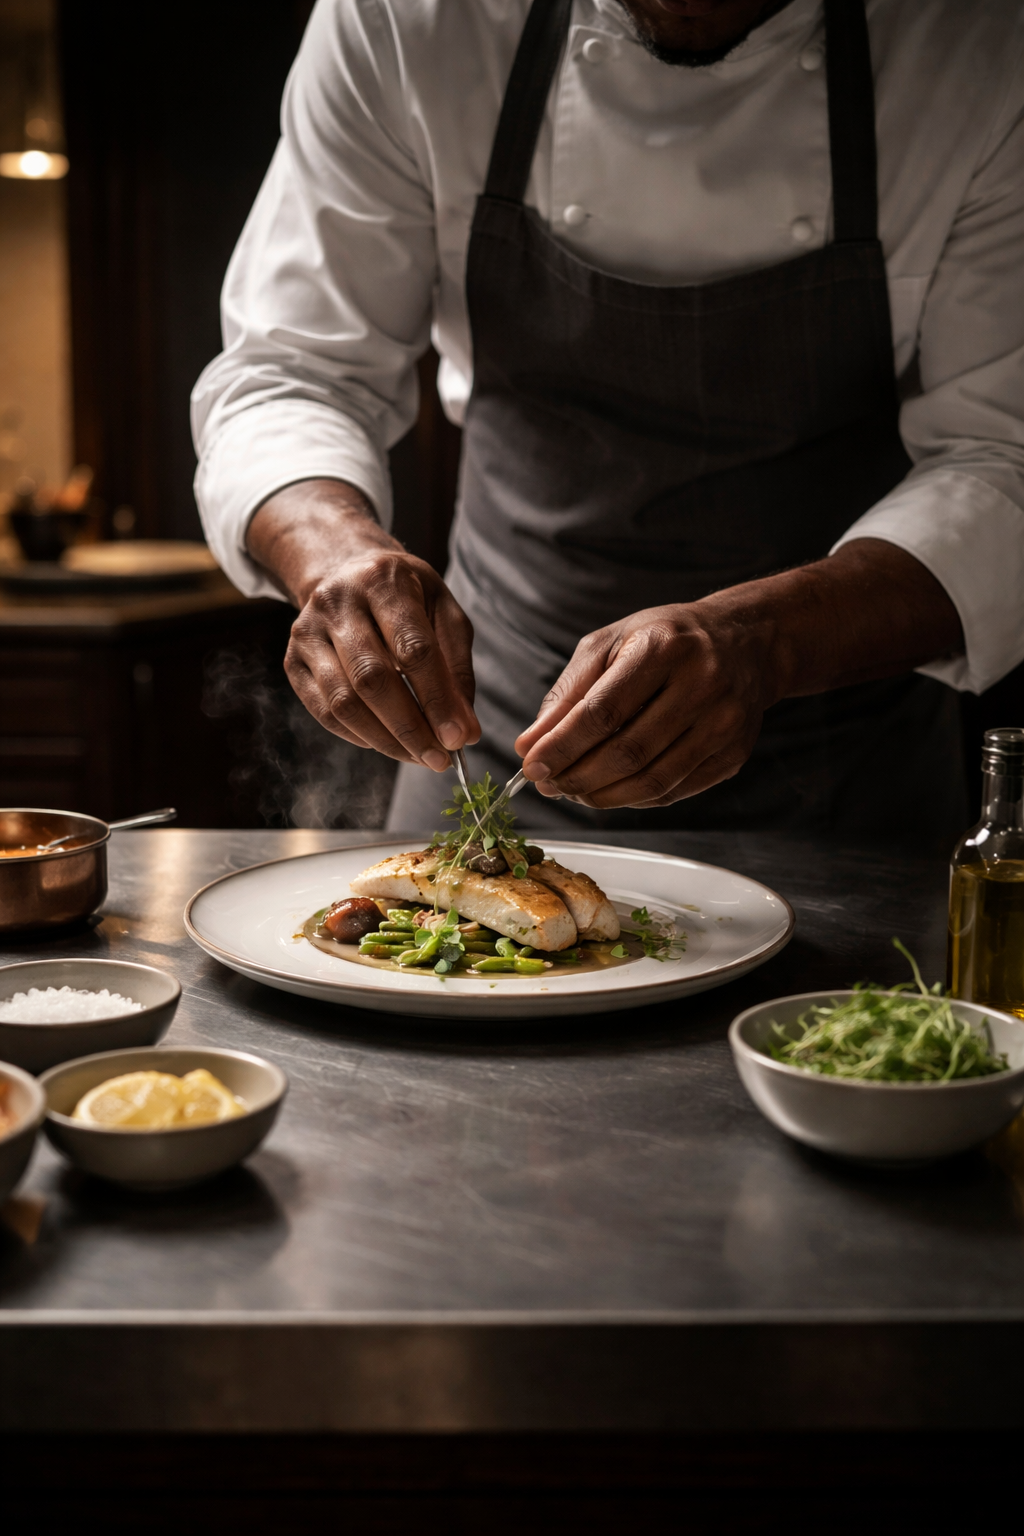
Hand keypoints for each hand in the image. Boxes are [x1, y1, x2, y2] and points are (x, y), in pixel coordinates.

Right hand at [247, 479, 478, 767]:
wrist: (343, 571)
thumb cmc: (404, 595)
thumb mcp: (443, 612)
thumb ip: (457, 668)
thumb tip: (465, 730)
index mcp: (383, 581)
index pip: (413, 649)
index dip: (437, 699)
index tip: (459, 739)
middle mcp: (337, 602)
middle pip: (373, 679)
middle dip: (410, 728)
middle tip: (439, 759)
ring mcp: (307, 632)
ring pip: (344, 701)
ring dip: (384, 740)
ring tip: (417, 756)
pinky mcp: (293, 660)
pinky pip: (324, 711)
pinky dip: (357, 735)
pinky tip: (385, 742)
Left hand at [515, 604, 768, 808]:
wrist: (745, 643)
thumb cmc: (666, 640)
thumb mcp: (611, 644)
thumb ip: (568, 693)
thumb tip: (531, 745)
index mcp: (663, 648)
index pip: (603, 712)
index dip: (562, 746)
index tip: (531, 765)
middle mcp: (701, 684)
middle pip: (627, 752)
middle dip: (577, 777)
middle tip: (548, 784)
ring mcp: (724, 723)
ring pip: (652, 781)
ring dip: (602, 796)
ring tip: (573, 790)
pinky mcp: (733, 754)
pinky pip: (674, 792)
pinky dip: (633, 799)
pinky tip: (610, 789)